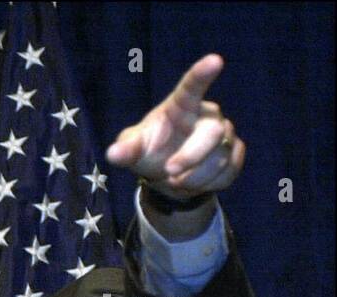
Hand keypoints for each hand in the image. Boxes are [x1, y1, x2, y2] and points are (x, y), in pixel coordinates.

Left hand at [106, 54, 244, 199]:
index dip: (201, 74)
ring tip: (175, 179)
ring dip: (194, 178)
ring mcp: (225, 132)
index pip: (191, 87)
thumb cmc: (148, 151)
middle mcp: (207, 115)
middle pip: (212, 133)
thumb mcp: (132, 150)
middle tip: (169, 172)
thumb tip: (113, 154)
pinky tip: (193, 182)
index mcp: (181, 106)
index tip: (215, 60)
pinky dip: (207, 184)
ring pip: (219, 159)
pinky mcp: (235, 152)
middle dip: (190, 158)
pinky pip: (228, 172)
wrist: (166, 175)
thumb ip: (125, 149)